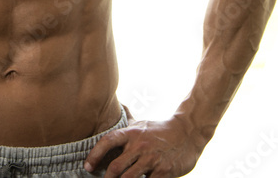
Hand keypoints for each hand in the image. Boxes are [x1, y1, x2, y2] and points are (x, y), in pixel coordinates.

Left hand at [83, 115, 203, 177]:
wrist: (189, 132)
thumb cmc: (161, 129)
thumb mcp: (142, 123)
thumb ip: (128, 121)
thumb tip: (118, 106)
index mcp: (131, 133)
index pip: (107, 142)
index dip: (94, 155)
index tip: (88, 166)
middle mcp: (139, 146)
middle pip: (115, 167)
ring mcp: (152, 159)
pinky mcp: (164, 171)